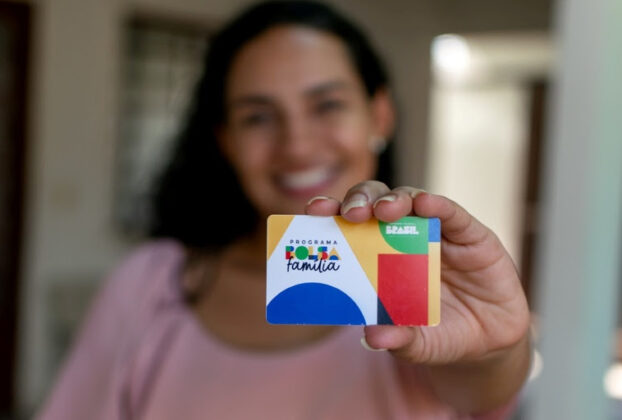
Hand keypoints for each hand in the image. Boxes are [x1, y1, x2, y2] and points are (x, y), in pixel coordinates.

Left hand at [305, 180, 530, 411]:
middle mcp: (404, 237)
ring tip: (385, 210)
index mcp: (379, 257)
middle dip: (360, 201)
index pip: (350, 226)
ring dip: (395, 200)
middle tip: (350, 214)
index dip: (332, 215)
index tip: (313, 213)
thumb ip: (398, 340)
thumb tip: (372, 337)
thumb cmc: (441, 334)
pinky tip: (426, 203)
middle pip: (375, 204)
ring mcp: (437, 233)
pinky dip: (439, 205)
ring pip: (410, 200)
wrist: (488, 343)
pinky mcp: (471, 235)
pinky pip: (453, 214)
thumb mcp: (419, 344)